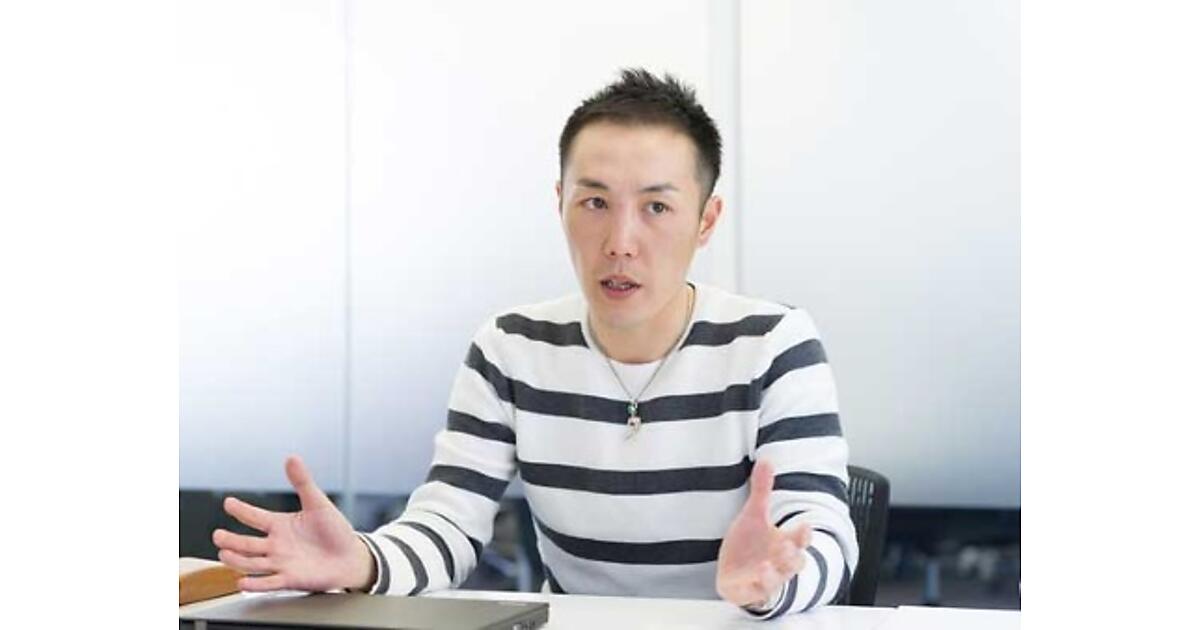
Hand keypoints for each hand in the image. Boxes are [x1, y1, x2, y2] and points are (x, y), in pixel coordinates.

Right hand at [212, 455, 375, 592]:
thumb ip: (303, 482)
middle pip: (247, 543)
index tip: (228, 502)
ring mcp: (281, 563)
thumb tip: (292, 459)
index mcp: (281, 525)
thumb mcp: (318, 504)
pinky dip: (255, 584)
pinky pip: (269, 582)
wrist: (351, 558)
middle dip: (231, 540)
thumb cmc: (335, 531)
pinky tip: (242, 583)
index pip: (256, 517)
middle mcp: (277, 545)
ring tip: (223, 554)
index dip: (242, 510)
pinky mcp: (289, 579)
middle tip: (217, 535)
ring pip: (252, 562)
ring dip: (237, 560)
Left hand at [716, 459, 811, 608]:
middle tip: (786, 545)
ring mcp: (766, 579)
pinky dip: (754, 588)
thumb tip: (767, 459)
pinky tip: (749, 580)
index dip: (803, 534)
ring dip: (773, 574)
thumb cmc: (751, 543)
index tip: (804, 526)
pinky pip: (755, 593)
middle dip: (791, 555)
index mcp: (785, 543)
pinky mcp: (750, 591)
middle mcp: (780, 563)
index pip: (800, 539)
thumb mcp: (754, 514)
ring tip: (765, 566)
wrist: (735, 571)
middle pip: (795, 562)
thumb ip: (762, 490)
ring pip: (777, 580)